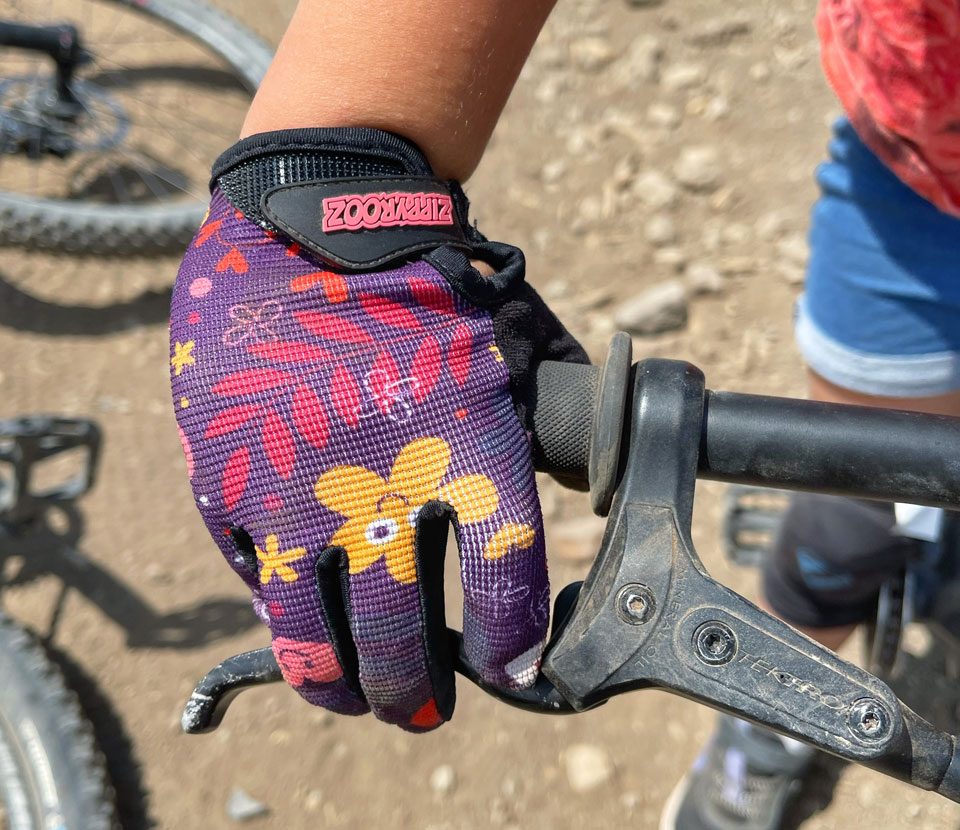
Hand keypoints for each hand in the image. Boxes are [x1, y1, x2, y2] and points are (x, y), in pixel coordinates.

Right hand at [170, 128, 585, 729]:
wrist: (311, 222)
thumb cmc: (423, 283)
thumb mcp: (509, 343)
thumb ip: (551, 419)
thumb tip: (583, 486)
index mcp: (470, 448)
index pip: (507, 582)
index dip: (514, 645)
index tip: (518, 670)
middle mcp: (381, 486)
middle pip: (403, 642)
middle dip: (417, 696)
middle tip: (422, 709)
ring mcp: (295, 493)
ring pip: (314, 641)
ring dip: (341, 686)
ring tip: (355, 698)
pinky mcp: (229, 483)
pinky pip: (255, 579)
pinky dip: (282, 607)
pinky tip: (301, 609)